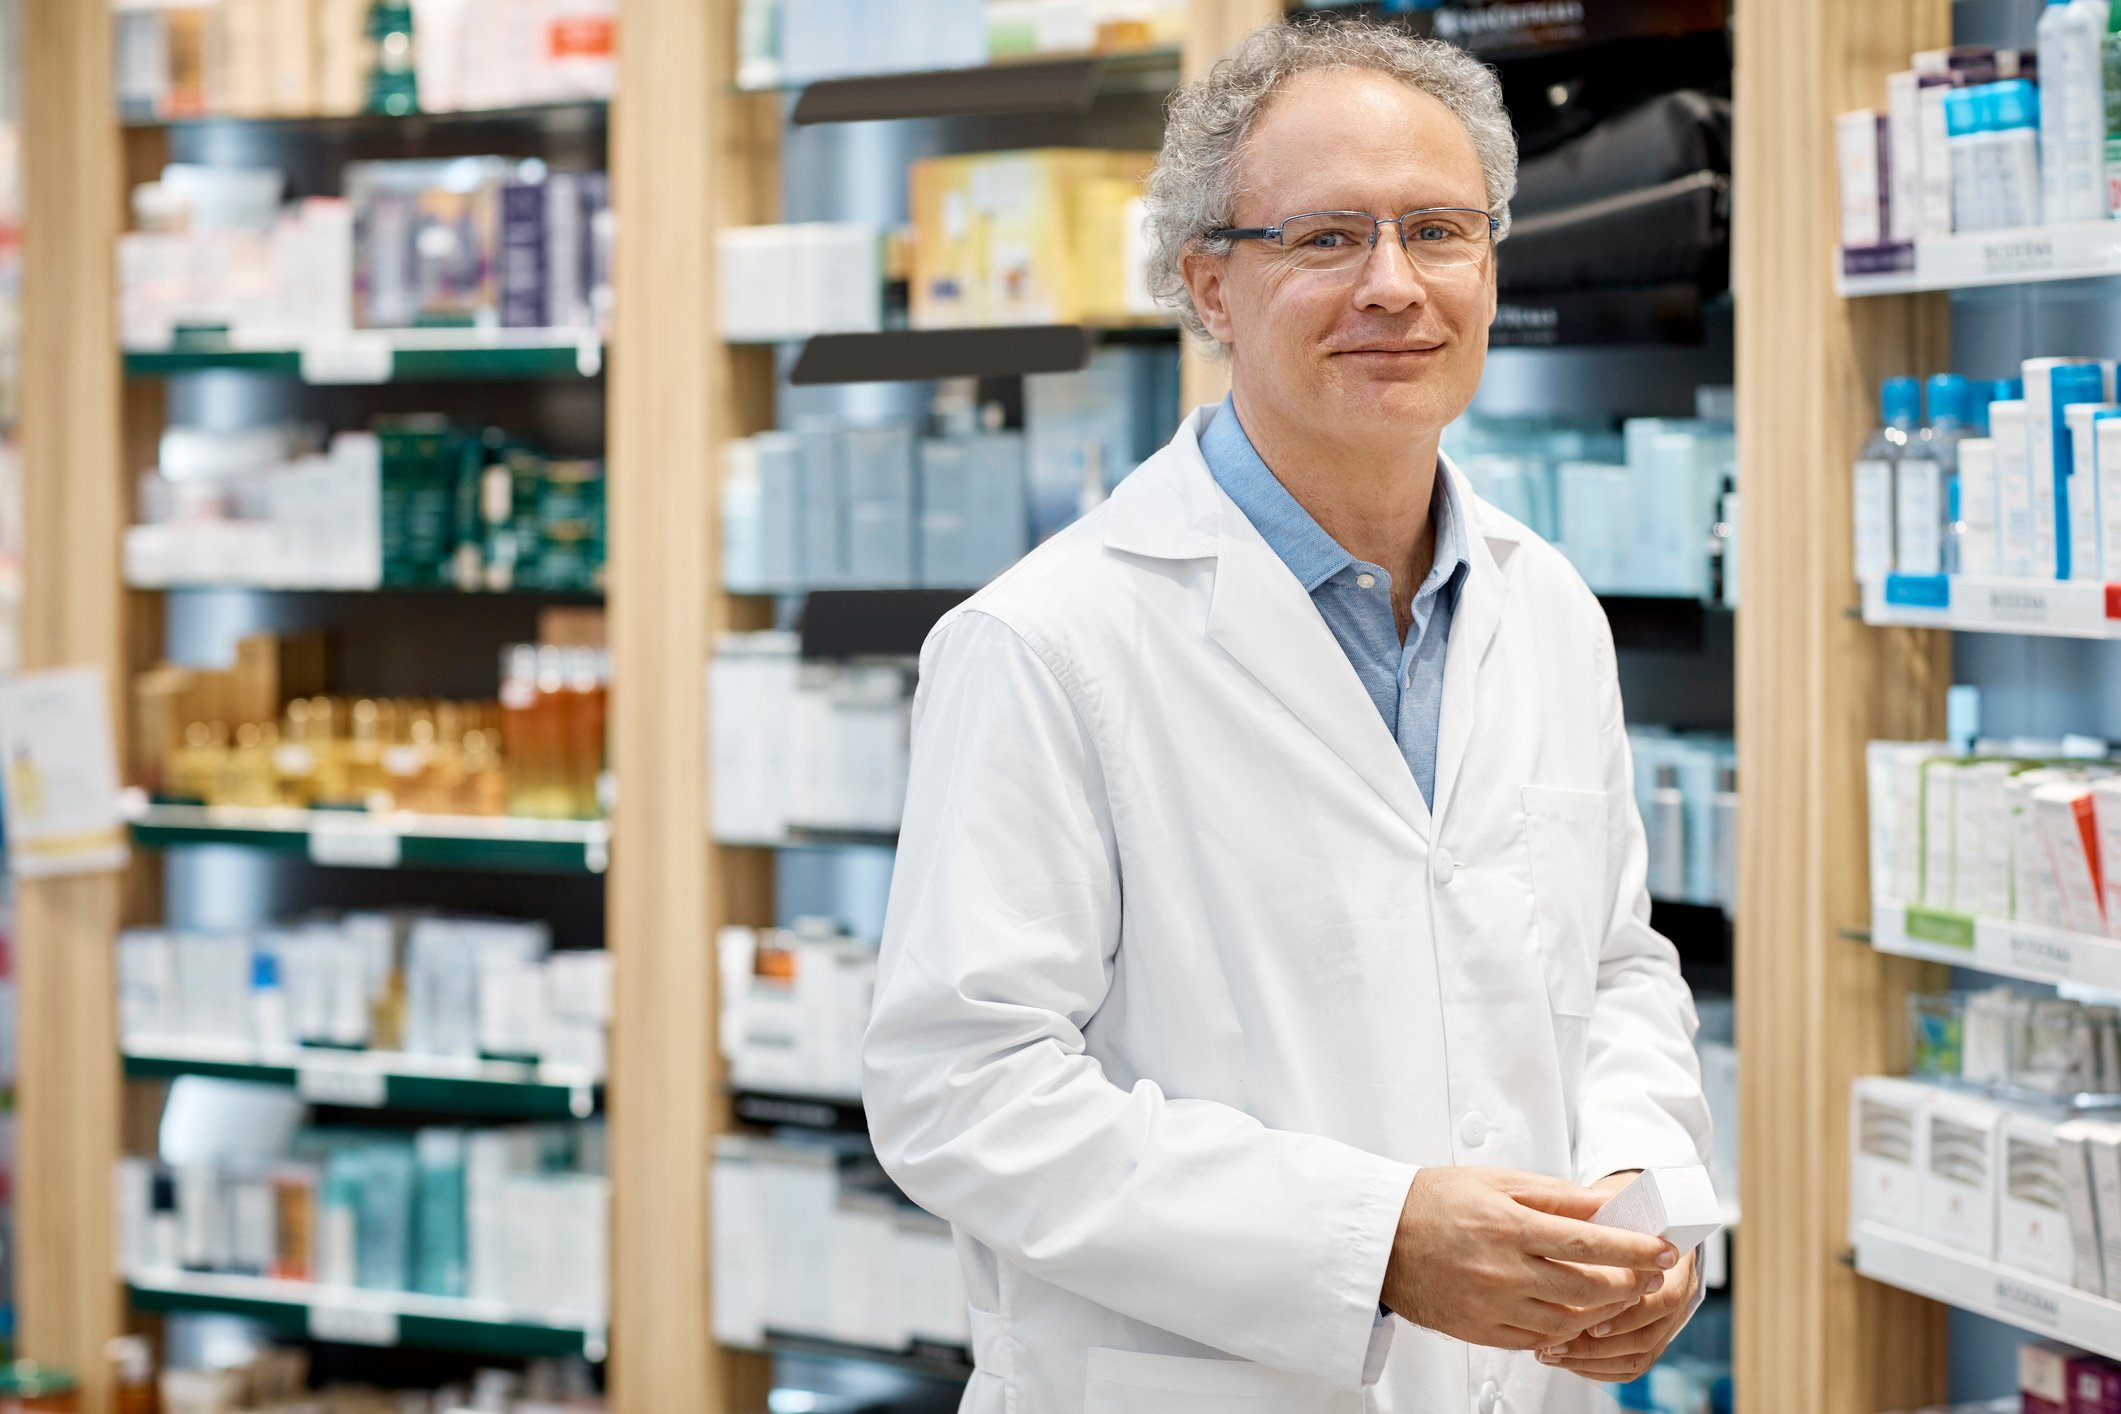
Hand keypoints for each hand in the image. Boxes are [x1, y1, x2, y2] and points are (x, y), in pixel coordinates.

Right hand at [1379, 1167, 1678, 1352]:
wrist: (1380, 1239)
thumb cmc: (1435, 1201)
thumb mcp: (1496, 1182)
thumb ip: (1555, 1195)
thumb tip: (1604, 1203)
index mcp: (1509, 1226)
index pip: (1589, 1243)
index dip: (1634, 1249)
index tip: (1663, 1250)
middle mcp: (1503, 1270)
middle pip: (1588, 1288)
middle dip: (1629, 1282)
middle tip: (1647, 1275)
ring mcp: (1492, 1305)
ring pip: (1568, 1320)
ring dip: (1601, 1310)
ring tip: (1616, 1295)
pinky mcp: (1481, 1330)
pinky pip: (1538, 1339)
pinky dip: (1565, 1330)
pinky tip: (1574, 1314)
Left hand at [1536, 1172, 1699, 1381]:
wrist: (1647, 1218)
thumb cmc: (1624, 1208)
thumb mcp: (1614, 1202)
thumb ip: (1595, 1216)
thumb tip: (1567, 1222)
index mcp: (1676, 1262)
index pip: (1662, 1298)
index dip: (1626, 1312)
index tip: (1587, 1316)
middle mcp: (1679, 1295)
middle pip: (1646, 1336)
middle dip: (1596, 1346)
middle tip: (1554, 1341)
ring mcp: (1669, 1320)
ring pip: (1637, 1356)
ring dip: (1590, 1360)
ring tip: (1551, 1352)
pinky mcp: (1653, 1336)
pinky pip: (1631, 1366)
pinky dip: (1597, 1369)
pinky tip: (1566, 1361)